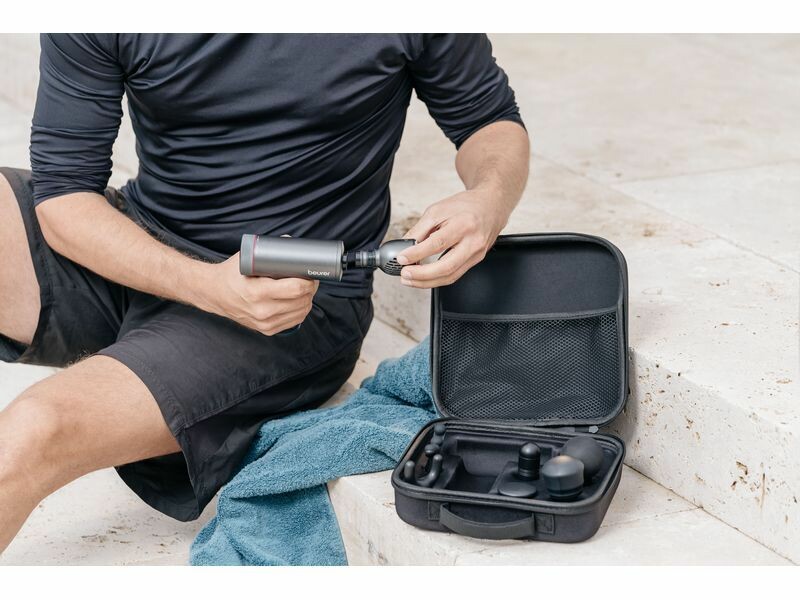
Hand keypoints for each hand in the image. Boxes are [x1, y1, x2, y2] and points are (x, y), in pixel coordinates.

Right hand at [194, 254, 318, 334]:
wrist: (214, 294)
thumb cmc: (232, 274)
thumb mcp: (247, 259)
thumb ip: (270, 252)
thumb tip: (292, 243)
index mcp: (256, 292)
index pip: (295, 289)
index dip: (308, 280)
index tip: (310, 273)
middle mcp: (262, 311)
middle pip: (301, 301)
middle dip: (310, 289)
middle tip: (310, 279)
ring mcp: (265, 323)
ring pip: (301, 312)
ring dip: (308, 300)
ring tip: (305, 289)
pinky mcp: (267, 330)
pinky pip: (294, 321)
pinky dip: (300, 310)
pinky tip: (299, 302)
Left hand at [396, 188, 507, 287]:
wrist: (491, 206)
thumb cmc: (465, 206)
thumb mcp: (438, 210)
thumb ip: (420, 229)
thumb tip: (404, 246)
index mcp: (463, 225)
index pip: (438, 243)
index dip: (417, 253)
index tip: (402, 258)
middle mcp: (473, 242)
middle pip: (447, 266)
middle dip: (422, 275)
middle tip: (405, 274)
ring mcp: (476, 254)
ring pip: (451, 276)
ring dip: (427, 282)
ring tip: (410, 279)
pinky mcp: (476, 261)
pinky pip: (455, 275)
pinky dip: (437, 279)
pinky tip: (424, 278)